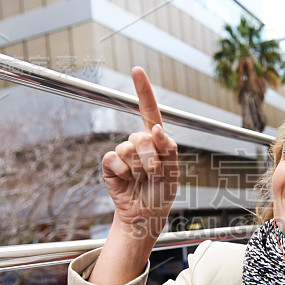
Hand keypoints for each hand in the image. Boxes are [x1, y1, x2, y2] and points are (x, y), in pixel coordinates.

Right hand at [102, 67, 177, 238]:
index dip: (143, 90)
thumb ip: (169, 148)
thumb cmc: (161, 193)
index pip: (150, 111)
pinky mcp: (110, 164)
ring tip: (142, 180)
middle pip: (141, 136)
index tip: (136, 70)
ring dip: (139, 168)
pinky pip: (114, 159)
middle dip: (151, 158)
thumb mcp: (173, 171)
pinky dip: (124, 172)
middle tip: (154, 173)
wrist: (145, 214)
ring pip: (128, 149)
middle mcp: (139, 142)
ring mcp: (123, 152)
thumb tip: (157, 128)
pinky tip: (127, 181)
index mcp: (157, 140)